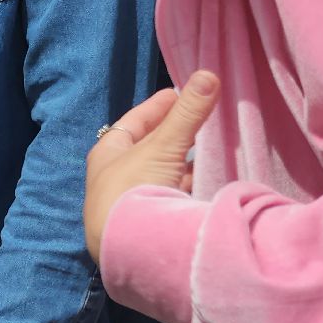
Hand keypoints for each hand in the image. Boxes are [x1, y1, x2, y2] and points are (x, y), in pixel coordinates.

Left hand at [84, 71, 220, 261]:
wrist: (129, 249)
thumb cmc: (134, 188)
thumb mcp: (162, 146)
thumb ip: (187, 114)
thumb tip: (208, 74)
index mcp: (108, 154)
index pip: (134, 122)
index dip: (158, 107)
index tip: (181, 93)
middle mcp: (116, 177)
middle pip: (150, 148)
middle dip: (176, 134)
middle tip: (204, 118)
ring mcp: (134, 201)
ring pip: (164, 173)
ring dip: (186, 162)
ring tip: (215, 147)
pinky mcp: (152, 222)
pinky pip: (175, 196)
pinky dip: (192, 186)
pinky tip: (211, 180)